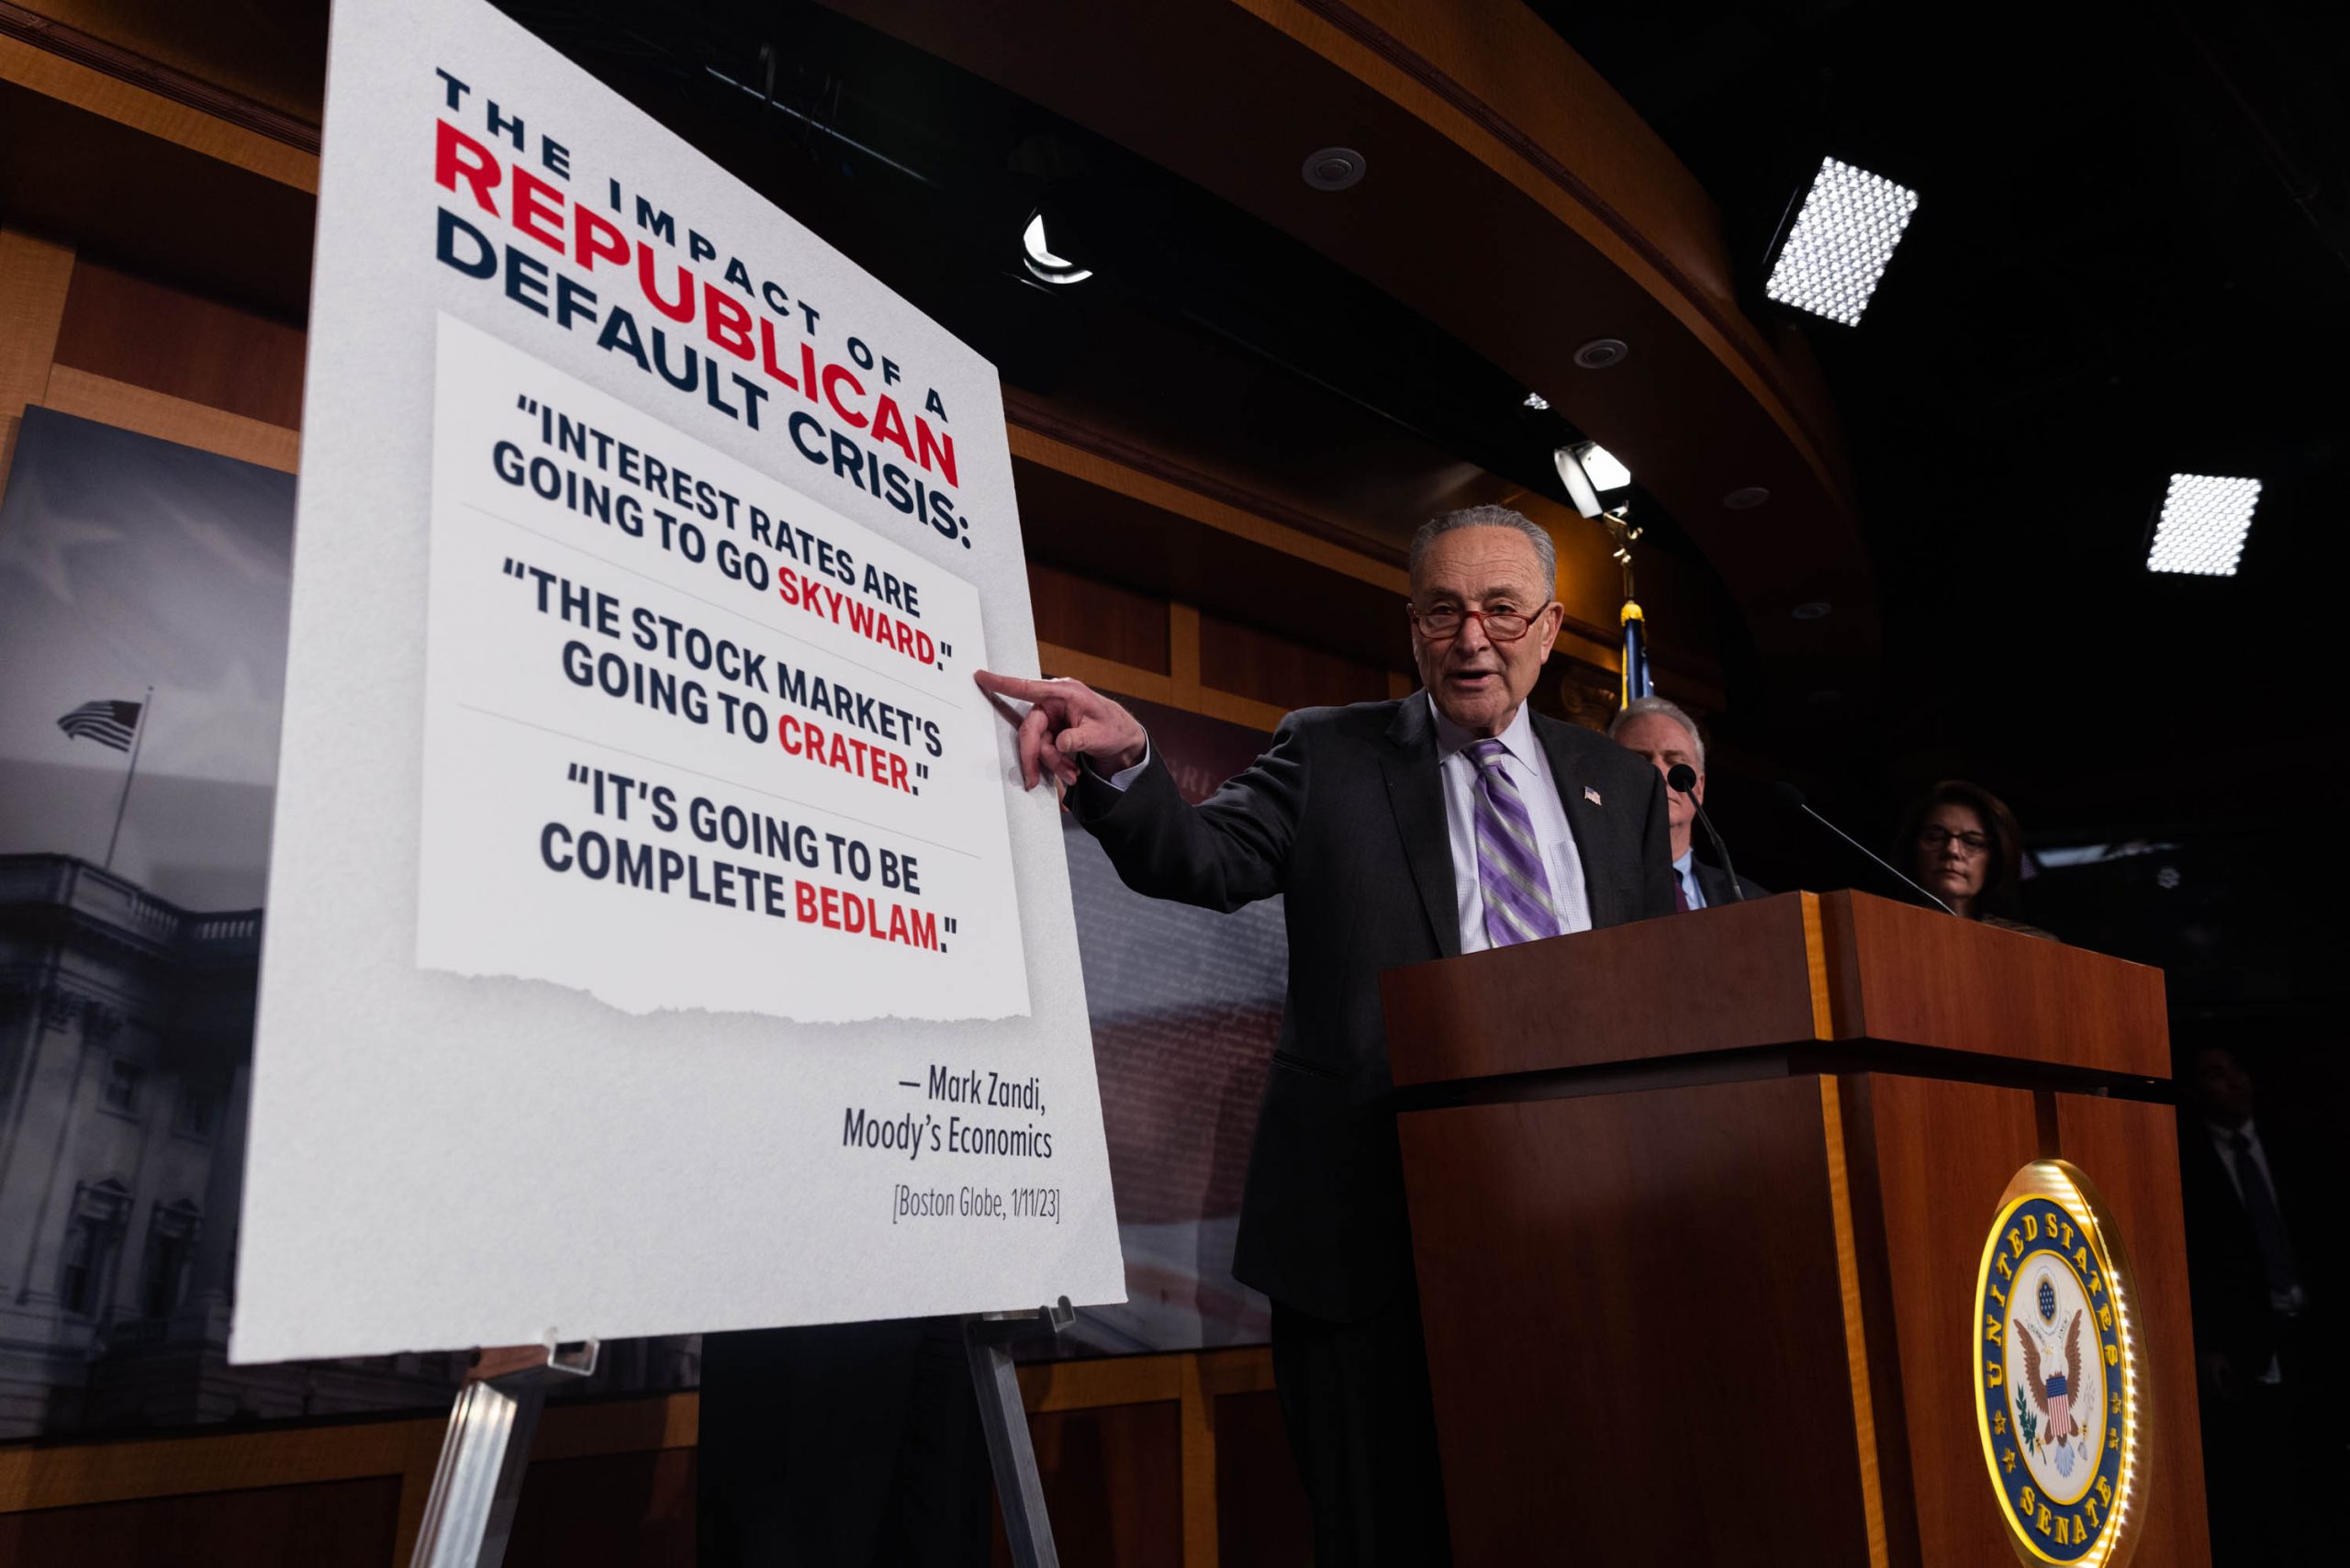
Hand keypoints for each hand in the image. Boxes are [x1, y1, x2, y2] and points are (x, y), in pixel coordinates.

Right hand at [972, 671, 1147, 789]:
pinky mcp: (1052, 731)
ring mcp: (1052, 718)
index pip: (1028, 688)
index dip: (1002, 683)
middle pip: (1030, 731)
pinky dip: (1056, 764)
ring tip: (1073, 774)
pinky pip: (1044, 750)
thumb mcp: (1100, 735)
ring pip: (1038, 745)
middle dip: (1036, 757)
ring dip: (1053, 764)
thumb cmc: (1114, 728)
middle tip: (1033, 781)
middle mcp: (1054, 703)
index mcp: (1064, 693)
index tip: (980, 676)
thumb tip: (1059, 743)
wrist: (1123, 739)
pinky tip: (1070, 771)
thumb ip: (1078, 738)